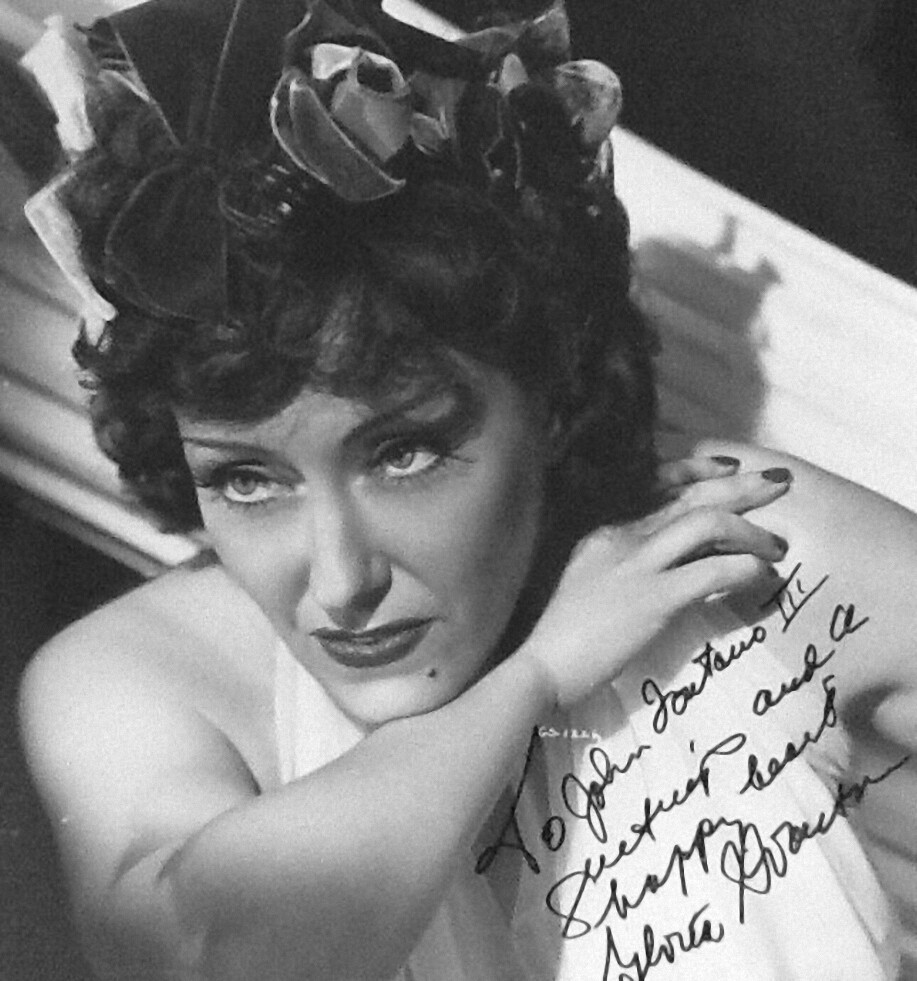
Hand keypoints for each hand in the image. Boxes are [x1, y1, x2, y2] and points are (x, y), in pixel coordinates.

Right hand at [519, 456, 791, 708]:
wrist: (541, 667)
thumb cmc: (562, 635)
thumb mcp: (588, 581)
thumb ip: (621, 562)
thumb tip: (670, 561)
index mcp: (605, 529)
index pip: (658, 482)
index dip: (699, 469)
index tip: (732, 469)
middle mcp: (622, 535)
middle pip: (691, 496)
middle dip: (742, 486)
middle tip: (779, 482)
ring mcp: (637, 564)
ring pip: (707, 523)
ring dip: (751, 531)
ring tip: (777, 546)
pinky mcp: (653, 598)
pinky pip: (713, 571)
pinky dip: (747, 569)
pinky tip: (763, 576)